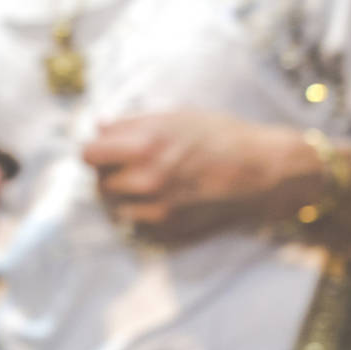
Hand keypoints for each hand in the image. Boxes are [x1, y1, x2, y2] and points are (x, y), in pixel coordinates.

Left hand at [84, 109, 318, 243]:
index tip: (105, 151)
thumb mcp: (177, 117)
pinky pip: (137, 225)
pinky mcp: (167, 232)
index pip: (89, 155)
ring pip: (115, 208)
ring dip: (124, 197)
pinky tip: (165, 199)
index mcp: (145, 146)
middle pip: (100, 184)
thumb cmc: (222, 138)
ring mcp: (156, 210)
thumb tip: (99, 127)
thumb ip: (132, 124)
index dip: (97, 151)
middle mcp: (146, 181)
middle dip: (111, 175)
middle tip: (131, 167)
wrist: (261, 173)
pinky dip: (143, 214)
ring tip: (150, 184)